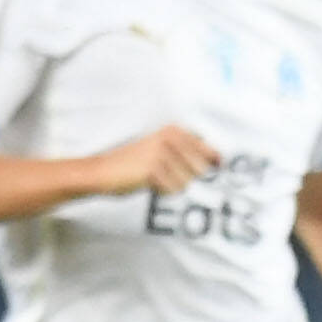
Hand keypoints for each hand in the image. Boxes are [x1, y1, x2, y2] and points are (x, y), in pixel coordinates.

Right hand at [91, 125, 219, 196]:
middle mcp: (169, 138)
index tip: (217, 170)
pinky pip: (173, 189)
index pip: (209, 151)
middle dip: (189, 178)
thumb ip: (188, 152)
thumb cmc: (135, 163)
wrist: (102, 171)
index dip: (215, 164)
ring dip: (175, 185)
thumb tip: (219, 163)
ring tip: (157, 178)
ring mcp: (161, 153)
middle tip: (167, 175)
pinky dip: (164, 191)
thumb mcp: (162, 148)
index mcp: (174, 130)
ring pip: (188, 182)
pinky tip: (149, 183)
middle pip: (201, 169)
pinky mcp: (153, 169)